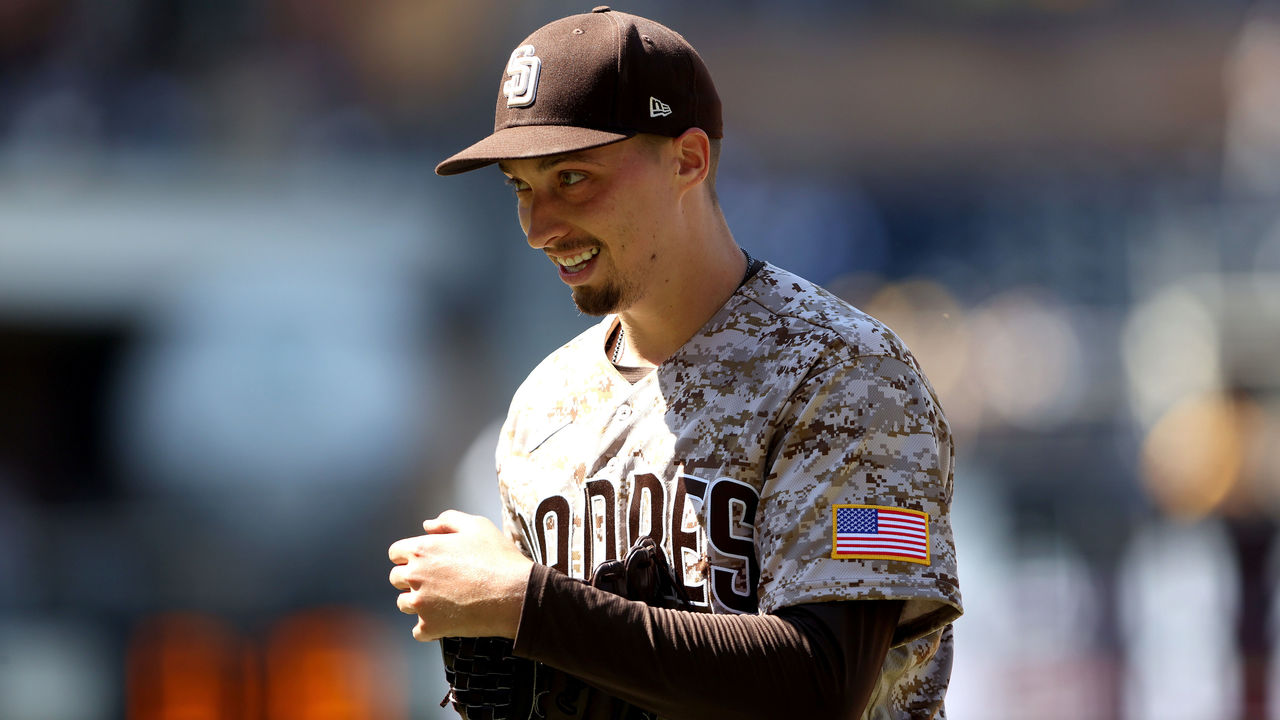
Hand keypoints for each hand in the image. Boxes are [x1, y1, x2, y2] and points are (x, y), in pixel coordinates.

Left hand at [388, 510, 533, 641]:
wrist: (515, 594)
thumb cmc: (498, 558)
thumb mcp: (478, 526)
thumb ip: (448, 520)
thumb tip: (427, 526)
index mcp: (422, 549)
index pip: (395, 553)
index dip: (408, 555)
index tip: (423, 561)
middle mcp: (415, 576)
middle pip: (396, 579)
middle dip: (411, 578)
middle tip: (436, 581)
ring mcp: (421, 604)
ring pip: (404, 604)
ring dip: (417, 602)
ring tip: (442, 600)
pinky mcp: (431, 627)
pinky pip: (418, 630)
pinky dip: (429, 627)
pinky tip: (446, 619)